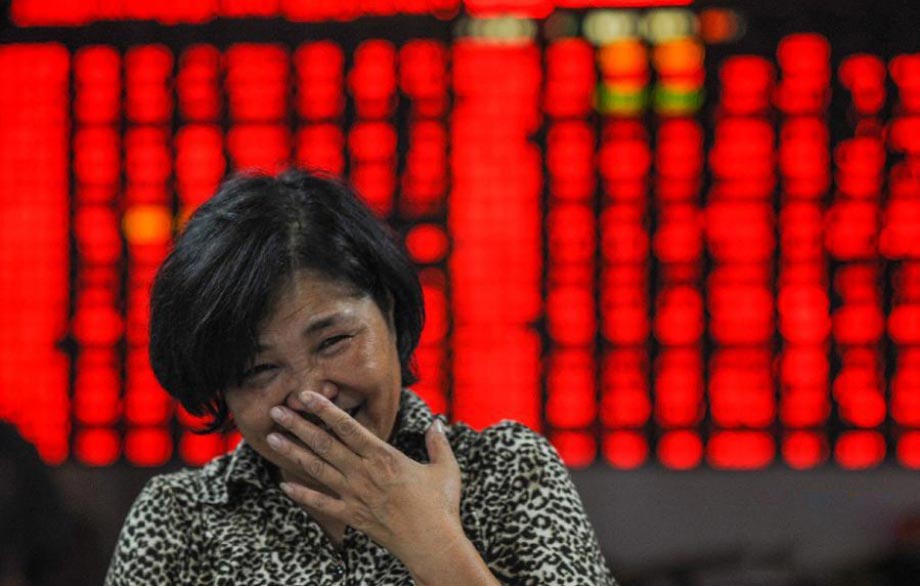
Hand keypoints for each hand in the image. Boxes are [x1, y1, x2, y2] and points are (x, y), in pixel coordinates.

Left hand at [266, 390, 464, 574]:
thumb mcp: (446, 468)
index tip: (307, 395)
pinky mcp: (353, 516)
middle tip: (276, 411)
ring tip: (272, 438)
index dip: (326, 410)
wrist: (432, 544)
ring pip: (318, 469)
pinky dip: (302, 495)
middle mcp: (364, 473)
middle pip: (325, 444)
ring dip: (293, 453)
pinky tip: (284, 486)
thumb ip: (438, 443)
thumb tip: (437, 422)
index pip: (349, 427)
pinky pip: (321, 504)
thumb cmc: (442, 506)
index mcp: (384, 457)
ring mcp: (355, 495)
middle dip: (299, 425)